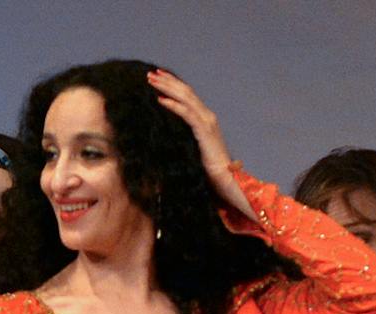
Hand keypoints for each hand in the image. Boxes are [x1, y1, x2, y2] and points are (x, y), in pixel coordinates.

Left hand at [146, 68, 247, 217]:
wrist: (225, 179)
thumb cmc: (209, 168)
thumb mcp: (194, 147)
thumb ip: (186, 136)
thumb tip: (171, 134)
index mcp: (205, 118)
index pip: (188, 95)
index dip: (173, 84)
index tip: (158, 78)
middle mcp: (207, 116)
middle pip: (185, 92)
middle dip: (167, 81)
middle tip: (150, 74)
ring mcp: (207, 122)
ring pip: (185, 98)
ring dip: (167, 88)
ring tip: (152, 81)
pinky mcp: (204, 131)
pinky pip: (186, 113)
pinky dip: (173, 105)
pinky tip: (160, 100)